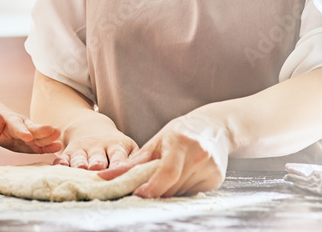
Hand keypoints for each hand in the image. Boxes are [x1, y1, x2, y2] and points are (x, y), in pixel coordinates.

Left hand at [0, 112, 61, 154]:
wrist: (4, 128)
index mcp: (13, 123)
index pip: (17, 127)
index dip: (22, 131)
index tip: (28, 136)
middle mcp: (25, 127)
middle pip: (33, 129)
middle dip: (42, 131)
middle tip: (52, 130)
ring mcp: (32, 135)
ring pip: (41, 137)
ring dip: (49, 137)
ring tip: (58, 134)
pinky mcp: (35, 144)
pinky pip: (43, 146)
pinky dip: (50, 146)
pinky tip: (58, 146)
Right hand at [55, 112, 137, 169]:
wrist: (90, 127)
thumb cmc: (115, 145)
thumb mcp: (128, 146)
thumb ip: (136, 160)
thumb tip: (148, 176)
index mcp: (115, 146)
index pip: (118, 157)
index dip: (118, 165)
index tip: (119, 173)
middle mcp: (98, 147)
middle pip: (97, 158)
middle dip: (97, 164)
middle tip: (97, 170)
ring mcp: (82, 149)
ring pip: (80, 158)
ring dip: (79, 164)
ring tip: (80, 169)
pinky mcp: (69, 151)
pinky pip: (63, 157)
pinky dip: (60, 163)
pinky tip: (58, 168)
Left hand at [99, 111, 230, 196]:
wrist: (214, 127)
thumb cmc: (180, 132)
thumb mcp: (155, 142)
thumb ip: (131, 163)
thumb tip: (104, 176)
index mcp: (180, 142)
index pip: (167, 172)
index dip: (152, 187)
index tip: (138, 193)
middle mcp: (198, 155)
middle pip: (171, 186)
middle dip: (157, 189)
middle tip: (147, 185)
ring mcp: (210, 168)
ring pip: (181, 192)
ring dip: (170, 189)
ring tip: (170, 173)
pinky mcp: (216, 179)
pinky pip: (192, 193)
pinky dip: (183, 189)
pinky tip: (185, 174)